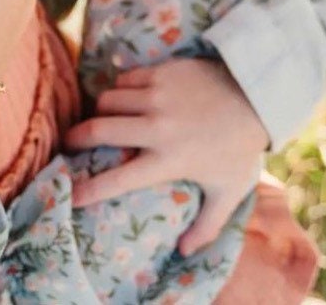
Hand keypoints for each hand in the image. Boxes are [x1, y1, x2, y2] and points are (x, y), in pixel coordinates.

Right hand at [65, 58, 269, 255]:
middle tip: (69, 143)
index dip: (89, 190)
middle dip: (76, 137)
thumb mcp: (229, 190)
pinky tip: (127, 98)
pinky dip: (120, 89)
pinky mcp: (159, 73)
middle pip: (98, 129)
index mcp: (170, 160)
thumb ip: (208, 225)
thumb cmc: (240, 147)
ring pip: (106, 100)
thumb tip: (184, 252)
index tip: (69, 195)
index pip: (119, 179)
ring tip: (104, 119)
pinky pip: (123, 80)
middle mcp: (158, 127)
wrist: (256, 96)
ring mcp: (156, 97)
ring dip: (101, 111)